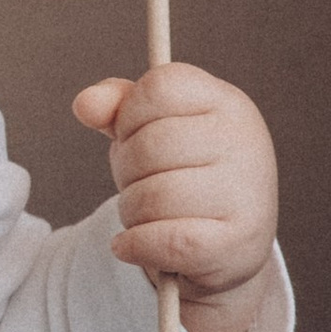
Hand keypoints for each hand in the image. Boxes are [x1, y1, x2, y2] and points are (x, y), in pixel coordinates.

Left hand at [71, 62, 278, 331]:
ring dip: (131, 212)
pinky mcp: (236, 243)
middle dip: (126, 170)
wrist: (230, 244)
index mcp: (226, 103)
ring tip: (145, 215)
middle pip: (149, 146)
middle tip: (140, 183)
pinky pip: (162, 241)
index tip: (136, 134)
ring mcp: (245, 194)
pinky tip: (131, 244)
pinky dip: (134, 245)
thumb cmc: (184, 174)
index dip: (130, 114)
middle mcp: (244, 142)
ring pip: (152, 198)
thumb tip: (85, 104)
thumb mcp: (153, 129)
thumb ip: (117, 107)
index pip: (160, 86)